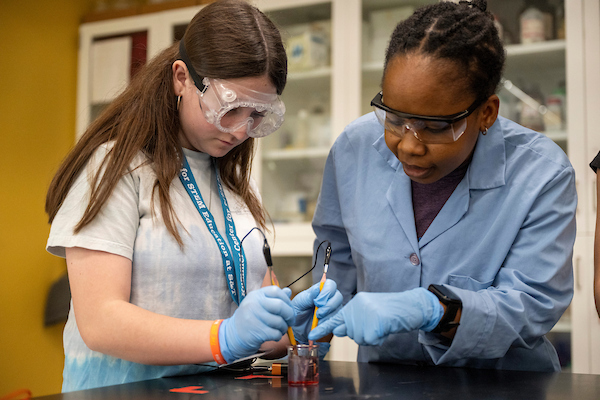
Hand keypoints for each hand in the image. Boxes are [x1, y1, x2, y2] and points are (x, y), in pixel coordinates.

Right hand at [219, 286, 293, 362]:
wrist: (232, 335)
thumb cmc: (250, 318)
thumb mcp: (259, 304)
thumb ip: (274, 298)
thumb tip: (288, 291)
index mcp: (256, 295)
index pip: (276, 291)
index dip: (286, 300)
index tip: (289, 308)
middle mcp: (254, 304)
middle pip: (280, 306)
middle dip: (290, 315)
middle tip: (291, 321)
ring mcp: (254, 317)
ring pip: (279, 322)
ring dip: (284, 328)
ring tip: (281, 330)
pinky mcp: (256, 332)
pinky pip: (275, 333)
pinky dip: (278, 336)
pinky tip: (275, 336)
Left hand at [286, 279, 342, 343]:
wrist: (296, 329)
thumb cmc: (297, 312)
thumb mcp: (300, 303)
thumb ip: (309, 296)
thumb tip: (317, 288)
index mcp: (321, 290)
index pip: (330, 285)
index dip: (327, 292)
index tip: (317, 302)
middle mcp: (330, 298)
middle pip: (338, 297)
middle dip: (329, 306)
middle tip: (318, 314)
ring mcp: (334, 310)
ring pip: (339, 311)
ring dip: (328, 318)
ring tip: (317, 323)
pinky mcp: (335, 321)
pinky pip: (339, 323)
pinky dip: (331, 326)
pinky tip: (321, 329)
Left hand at [308, 288, 443, 345]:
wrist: (411, 306)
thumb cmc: (391, 311)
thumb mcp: (370, 313)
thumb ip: (353, 321)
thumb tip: (337, 329)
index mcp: (356, 302)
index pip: (336, 316)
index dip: (323, 327)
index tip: (311, 335)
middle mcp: (358, 306)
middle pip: (350, 332)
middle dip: (362, 334)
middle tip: (376, 326)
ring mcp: (366, 314)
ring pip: (360, 338)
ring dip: (371, 337)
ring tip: (382, 325)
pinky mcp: (375, 323)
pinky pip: (371, 341)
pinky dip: (379, 339)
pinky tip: (385, 328)